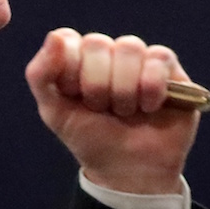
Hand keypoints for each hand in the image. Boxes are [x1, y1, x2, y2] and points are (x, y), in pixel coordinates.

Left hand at [24, 29, 200, 195]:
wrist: (128, 172)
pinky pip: (159, 58)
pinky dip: (150, 88)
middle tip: (102, 110)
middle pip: (97, 43)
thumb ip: (41, 74)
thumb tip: (55, 36)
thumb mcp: (54, 112)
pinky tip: (149, 108)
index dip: (70, 70)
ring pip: (129, 47)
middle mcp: (108, 53)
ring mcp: (139, 58)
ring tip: (126, 112)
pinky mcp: (169, 69)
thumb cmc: (91, 139)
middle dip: (96, 85)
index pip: (67, 40)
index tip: (74, 98)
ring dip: (124, 89)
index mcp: (78, 59)